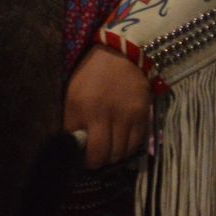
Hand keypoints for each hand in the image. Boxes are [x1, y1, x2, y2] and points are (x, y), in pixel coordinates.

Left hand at [64, 46, 153, 168]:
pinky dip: (129, 147)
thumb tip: (75, 147)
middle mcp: (108, 115)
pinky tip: (122, 142)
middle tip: (96, 157)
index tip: (84, 159)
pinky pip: (137, 142)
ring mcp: (128, 115)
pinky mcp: (144, 113)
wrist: (120, 53)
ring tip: (109, 150)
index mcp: (85, 109)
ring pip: (122, 152)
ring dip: (114, 156)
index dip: (86, 161)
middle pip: (106, 155)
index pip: (88, 150)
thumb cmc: (90, 75)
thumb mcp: (72, 96)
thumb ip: (72, 123)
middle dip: (100, 161)